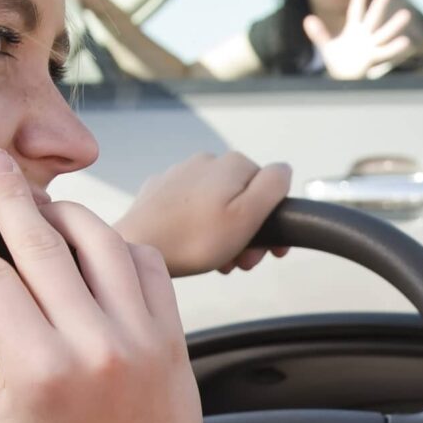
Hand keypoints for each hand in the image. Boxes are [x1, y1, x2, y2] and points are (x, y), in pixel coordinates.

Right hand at [0, 148, 201, 422]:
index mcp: (35, 369)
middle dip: (10, 196)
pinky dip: (121, 243)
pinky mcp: (173, 338)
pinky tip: (94, 239)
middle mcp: (92, 345)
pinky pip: (150, 266)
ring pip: (103, 243)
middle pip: (44, 246)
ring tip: (42, 200)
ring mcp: (140, 338)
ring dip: (68, 212)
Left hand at [115, 152, 293, 276]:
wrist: (137, 248)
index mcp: (232, 164)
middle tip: (240, 261)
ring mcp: (180, 175)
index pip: (270, 189)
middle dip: (247, 231)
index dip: (271, 222)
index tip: (265, 251)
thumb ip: (274, 186)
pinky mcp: (159, 192)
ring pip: (217, 205)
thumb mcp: (248, 215)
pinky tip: (192, 247)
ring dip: (224, 233)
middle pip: (243, 198)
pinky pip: (191, 209)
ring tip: (216, 259)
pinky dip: (198, 228)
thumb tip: (285, 169)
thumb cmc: (193, 239)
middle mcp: (206, 162)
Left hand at [302, 0, 412, 80]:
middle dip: (379, 3)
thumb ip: (318, 34)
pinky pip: (385, 52)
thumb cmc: (337, 61)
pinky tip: (405, 41)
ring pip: (384, 33)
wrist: (344, 79)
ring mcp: (371, 46)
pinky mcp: (374, 58)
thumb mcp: (326, 46)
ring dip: (394, 24)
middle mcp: (365, 35)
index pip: (356, 10)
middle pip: (373, 17)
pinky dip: (395, 48)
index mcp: (353, 29)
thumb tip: (308, 19)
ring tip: (406, 13)